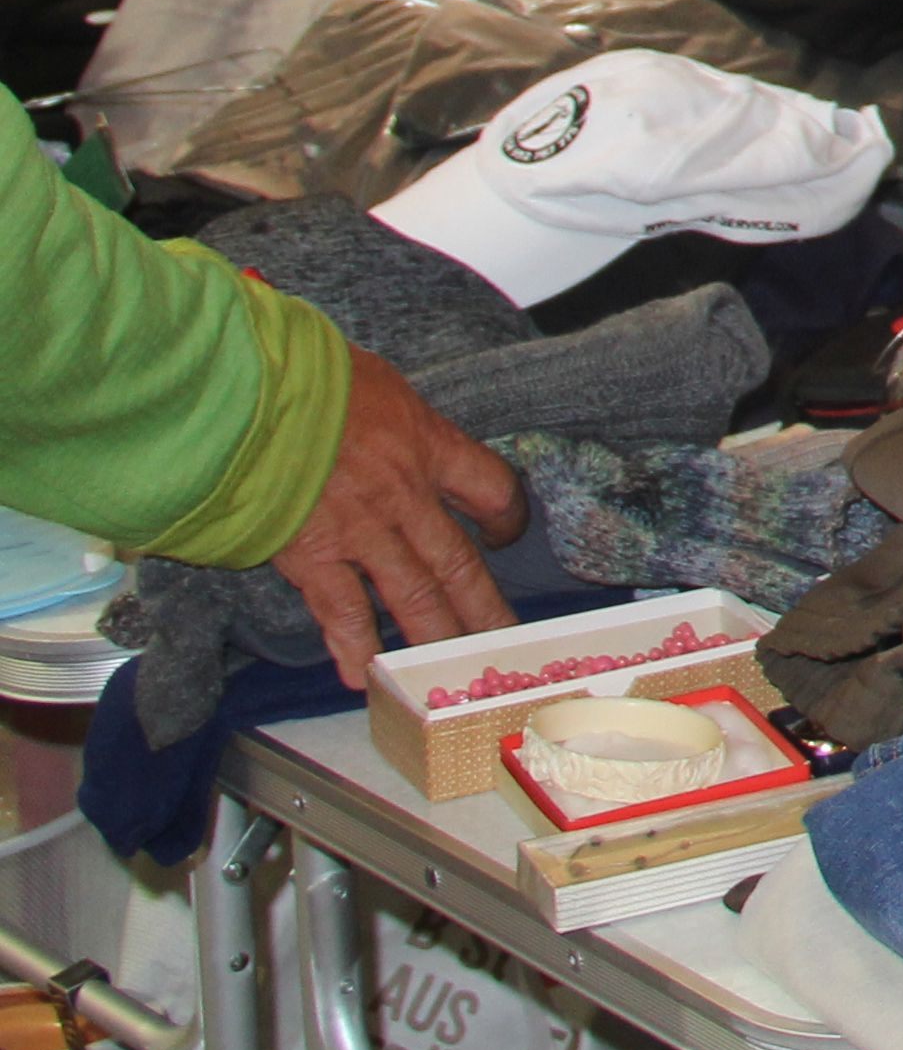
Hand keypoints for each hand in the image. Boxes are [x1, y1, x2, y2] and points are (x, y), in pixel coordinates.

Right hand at [269, 348, 522, 686]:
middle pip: (459, 560)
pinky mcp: (311, 555)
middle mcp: (405, 495)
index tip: (507, 531)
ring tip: (450, 670)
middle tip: (506, 638)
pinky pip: (341, 610)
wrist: (247, 397)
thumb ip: (388, 413)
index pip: (490, 485)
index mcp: (426, 444)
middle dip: (485, 606)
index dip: (506, 512)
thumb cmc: (301, 374)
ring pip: (413, 594)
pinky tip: (363, 675)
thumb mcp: (370, 379)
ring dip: (433, 636)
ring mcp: (361, 530)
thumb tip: (385, 417)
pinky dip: (353, 646)